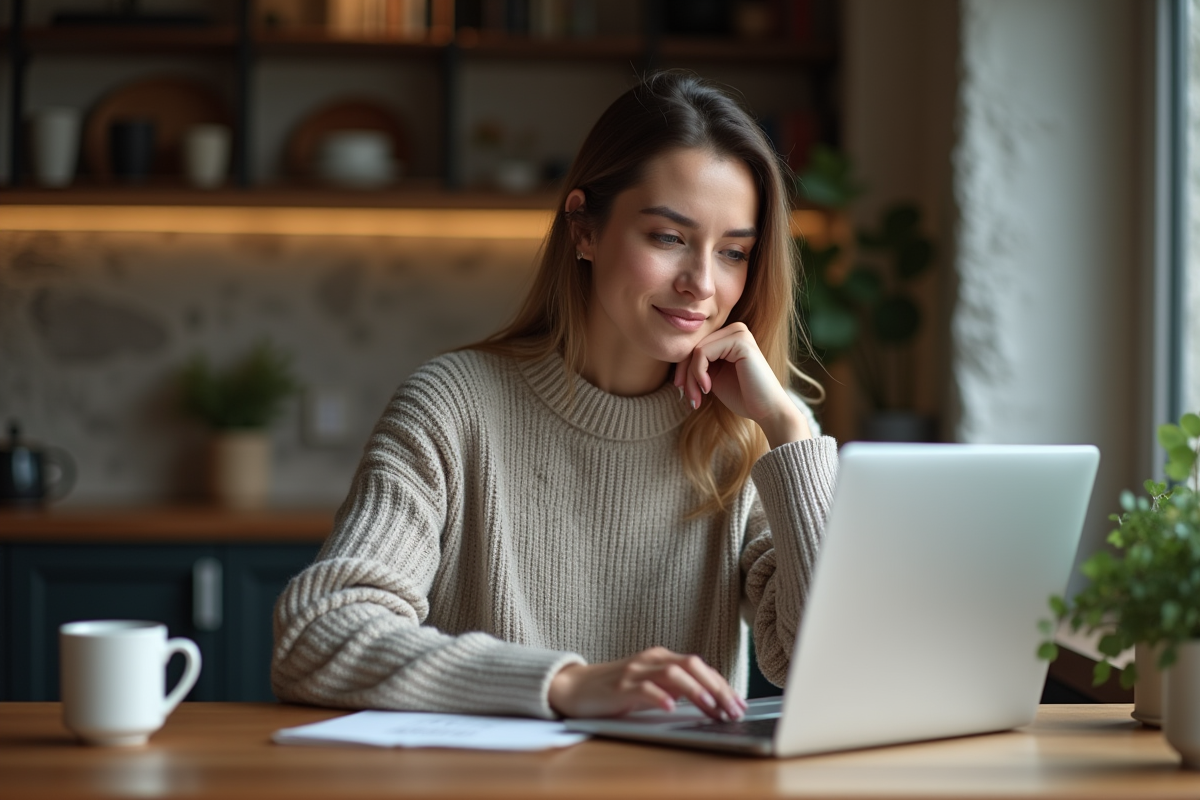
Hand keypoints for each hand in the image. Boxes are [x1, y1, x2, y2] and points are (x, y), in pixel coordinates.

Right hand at [548, 646, 746, 720]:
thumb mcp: (650, 685)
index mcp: (661, 657)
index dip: (722, 684)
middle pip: (692, 666)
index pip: (699, 667)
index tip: (739, 702)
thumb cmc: (615, 689)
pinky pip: (643, 688)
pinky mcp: (619, 686)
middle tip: (733, 709)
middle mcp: (651, 660)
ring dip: (696, 691)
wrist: (574, 687)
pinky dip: (659, 697)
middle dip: (717, 687)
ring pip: (673, 673)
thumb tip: (709, 699)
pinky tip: (670, 708)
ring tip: (711, 707)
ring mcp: (635, 671)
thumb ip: (675, 687)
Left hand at [674, 323, 811, 447]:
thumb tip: (672, 360)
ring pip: (695, 350)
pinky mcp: (739, 340)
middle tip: (688, 397)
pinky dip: (698, 373)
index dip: (683, 369)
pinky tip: (707, 388)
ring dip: (690, 377)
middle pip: (693, 346)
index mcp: (729, 336)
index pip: (695, 346)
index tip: (683, 391)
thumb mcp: (713, 377)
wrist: (767, 410)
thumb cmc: (743, 397)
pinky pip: (702, 353)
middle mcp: (734, 329)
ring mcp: (738, 332)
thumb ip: (698, 365)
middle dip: (685, 374)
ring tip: (696, 397)